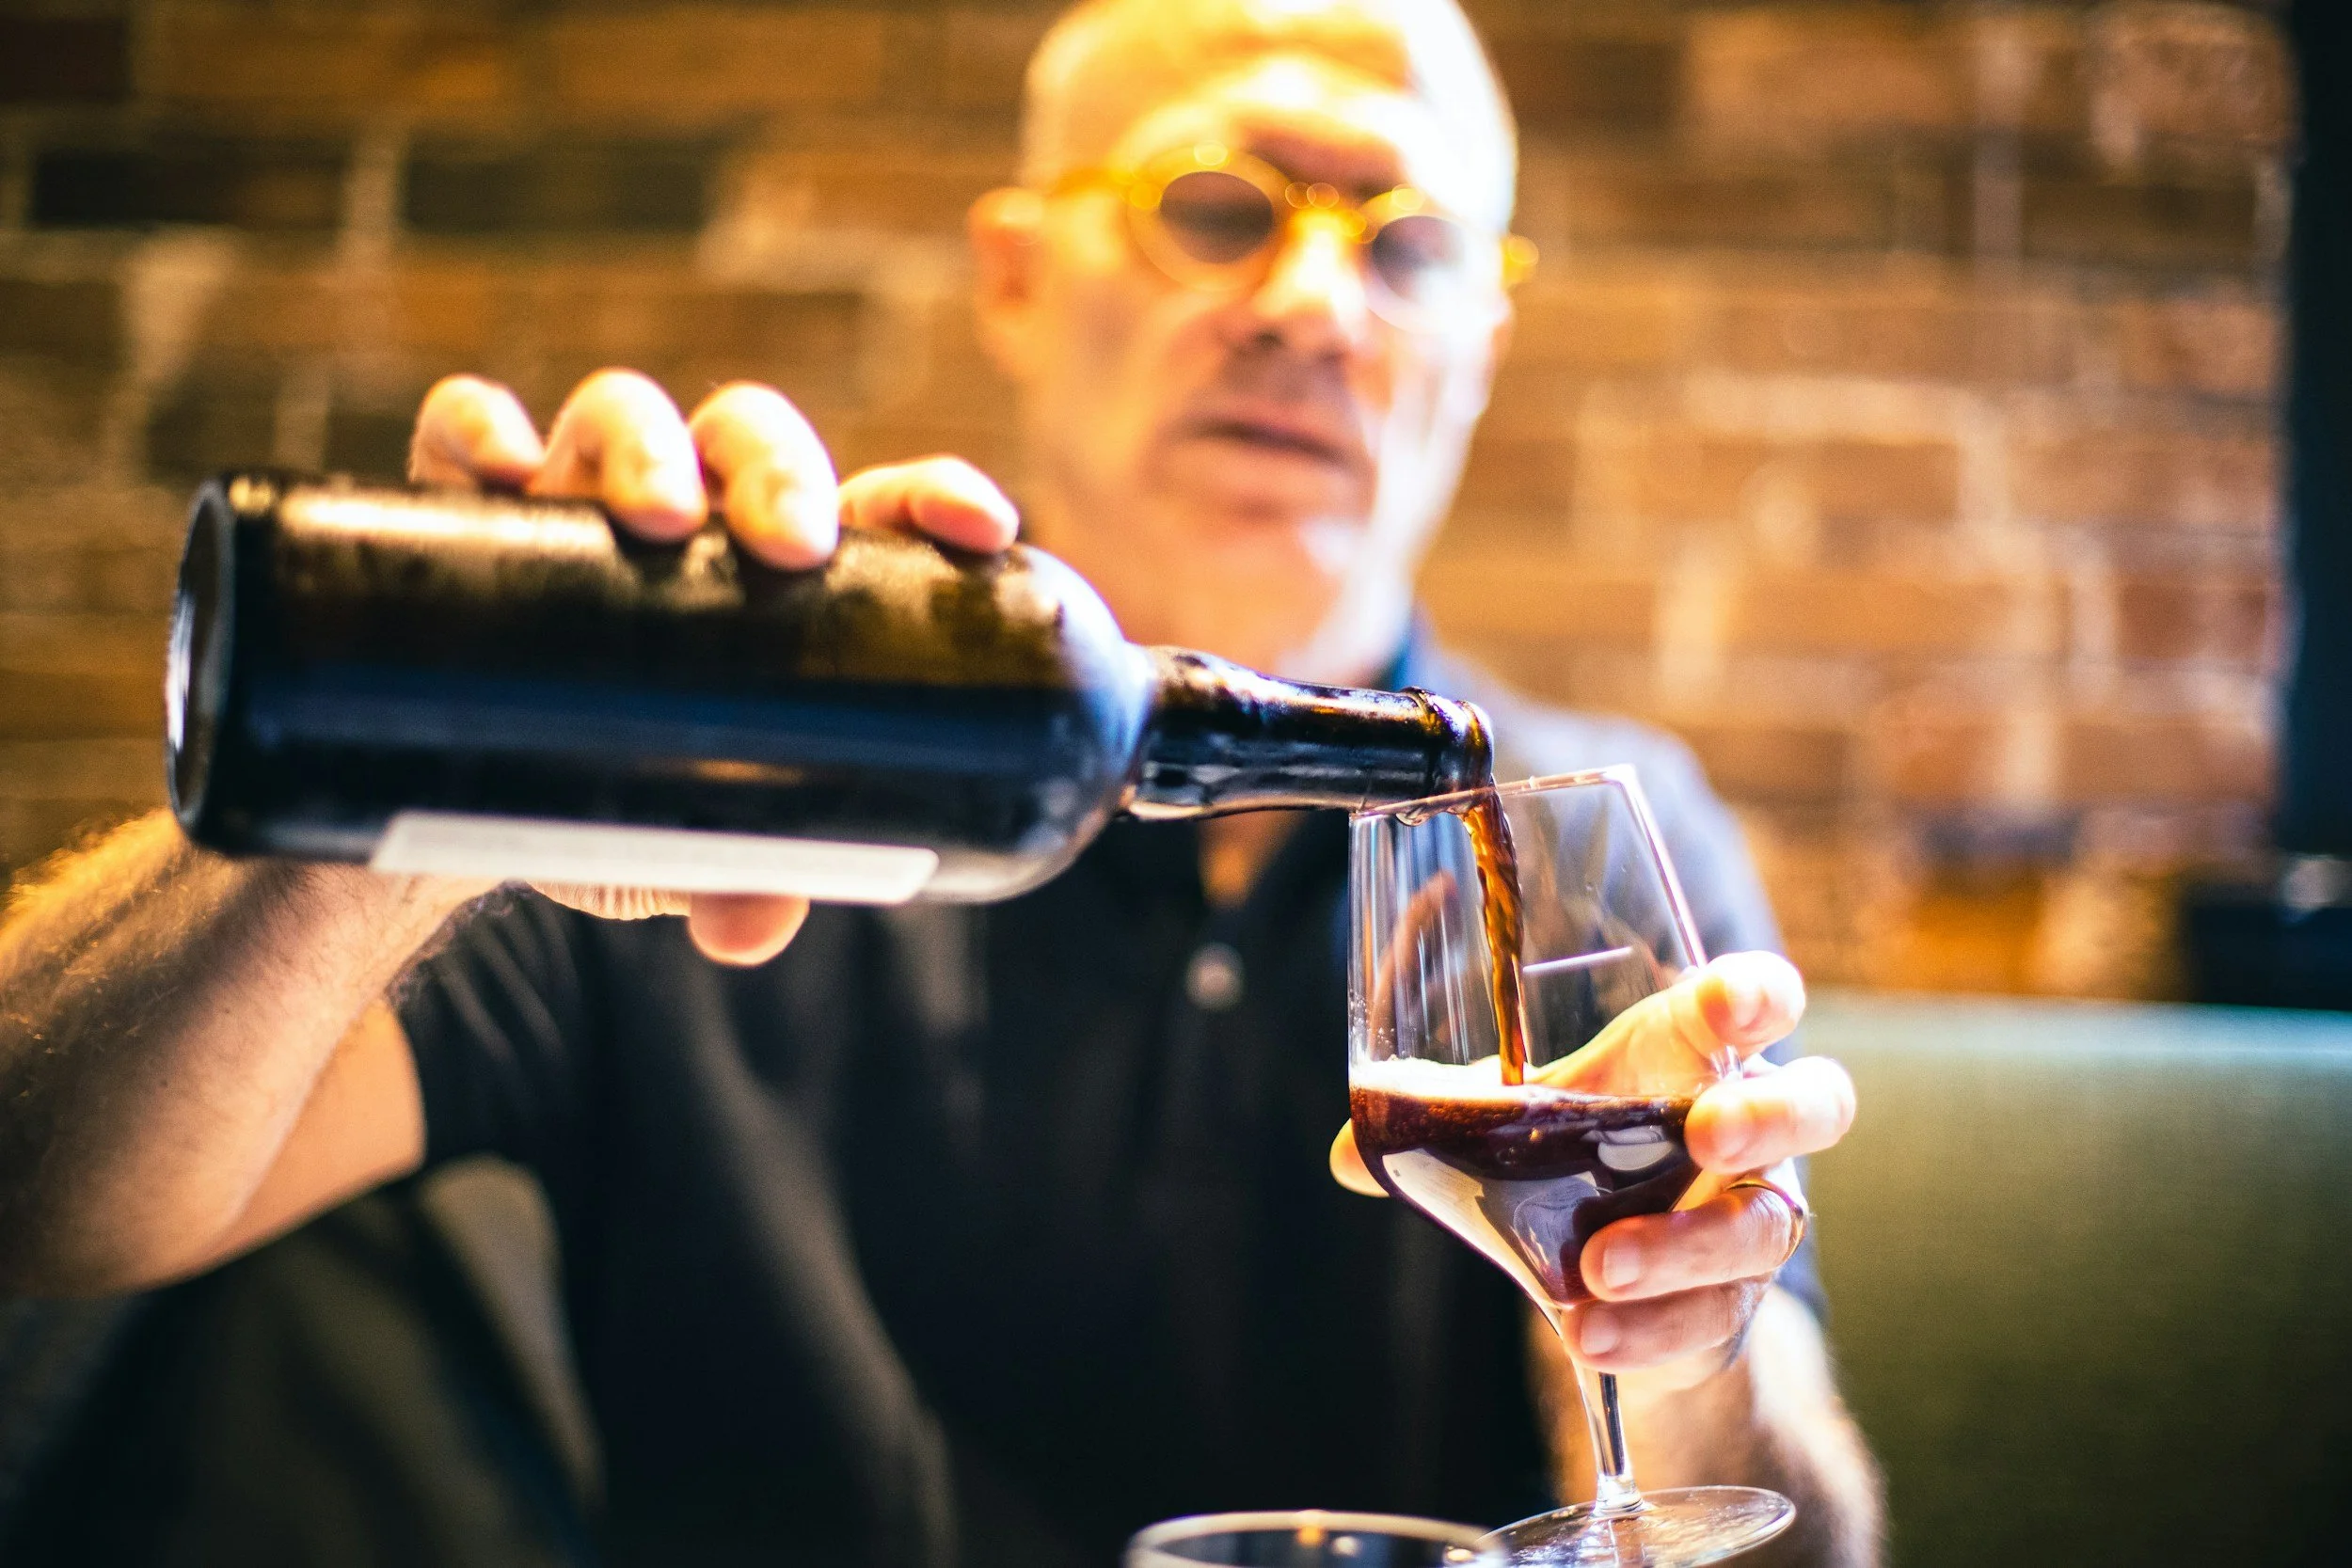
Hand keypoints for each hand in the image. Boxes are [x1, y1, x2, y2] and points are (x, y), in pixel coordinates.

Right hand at [408, 370, 1018, 965]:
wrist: (475, 805)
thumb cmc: (631, 798)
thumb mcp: (692, 845)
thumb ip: (740, 874)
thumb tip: (750, 927)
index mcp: (783, 570)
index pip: (879, 507)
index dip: (936, 498)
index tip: (981, 527)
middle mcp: (690, 507)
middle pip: (748, 434)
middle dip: (778, 469)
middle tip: (789, 543)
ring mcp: (577, 494)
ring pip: (619, 411)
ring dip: (644, 444)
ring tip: (655, 514)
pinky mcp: (468, 502)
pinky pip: (464, 432)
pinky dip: (481, 430)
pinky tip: (498, 471)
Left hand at [1331, 951, 1853, 1376]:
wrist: (1625, 1281)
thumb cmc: (1583, 1158)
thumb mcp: (1520, 1126)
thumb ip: (1446, 1127)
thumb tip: (1351, 1152)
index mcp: (1695, 1055)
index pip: (1753, 1003)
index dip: (1756, 994)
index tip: (1736, 1001)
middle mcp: (1750, 1131)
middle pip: (1814, 1104)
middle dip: (1767, 1114)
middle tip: (1705, 1131)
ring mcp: (1754, 1219)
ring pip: (1765, 1227)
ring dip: (1686, 1245)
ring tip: (1604, 1264)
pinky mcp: (1736, 1304)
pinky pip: (1711, 1318)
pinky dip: (1647, 1329)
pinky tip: (1588, 1332)